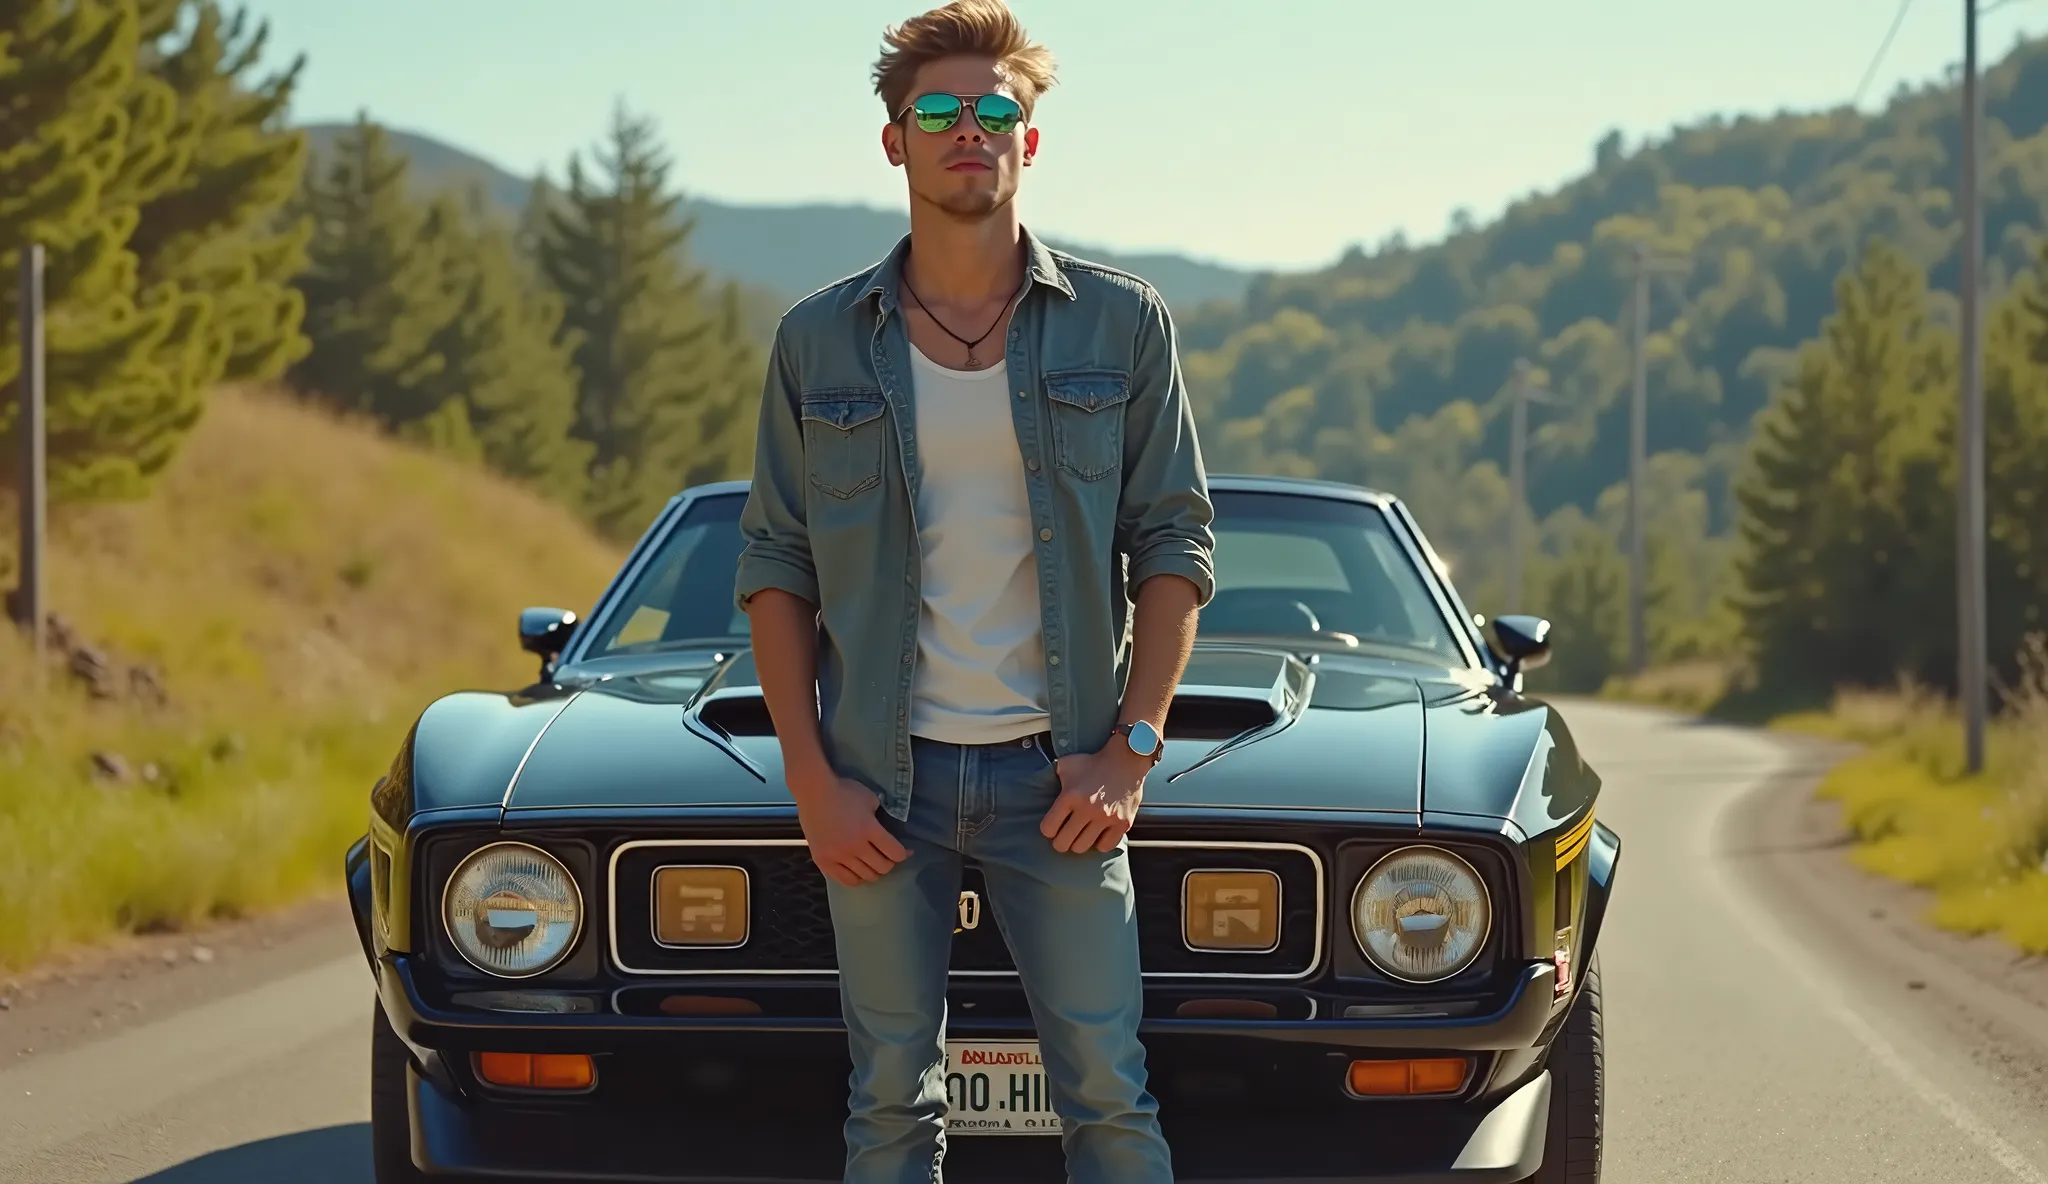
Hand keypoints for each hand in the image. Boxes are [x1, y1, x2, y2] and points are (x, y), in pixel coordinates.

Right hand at [790, 771, 909, 886]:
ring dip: (873, 871)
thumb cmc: (844, 791)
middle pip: (882, 868)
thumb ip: (881, 816)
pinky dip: (856, 878)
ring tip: (871, 863)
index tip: (905, 851)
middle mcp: (855, 846)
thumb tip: (888, 832)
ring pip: (865, 877)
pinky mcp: (823, 861)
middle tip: (886, 856)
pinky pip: (845, 880)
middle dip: (889, 862)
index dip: (903, 853)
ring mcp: (837, 856)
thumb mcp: (870, 798)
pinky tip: (857, 870)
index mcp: (869, 829)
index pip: (895, 853)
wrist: (814, 792)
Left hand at [1040, 743, 1149, 853]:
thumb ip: (1052, 777)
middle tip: (1064, 836)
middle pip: (1063, 843)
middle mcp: (1087, 809)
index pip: (1048, 828)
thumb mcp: (1067, 764)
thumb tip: (1039, 786)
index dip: (1048, 829)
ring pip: (1082, 848)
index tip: (1052, 826)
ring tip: (1080, 835)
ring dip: (1079, 843)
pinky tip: (1098, 834)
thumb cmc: (1095, 762)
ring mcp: (1106, 818)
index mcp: (1070, 796)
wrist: (1126, 759)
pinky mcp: (1122, 823)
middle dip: (1060, 841)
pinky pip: (1105, 847)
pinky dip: (1100, 843)